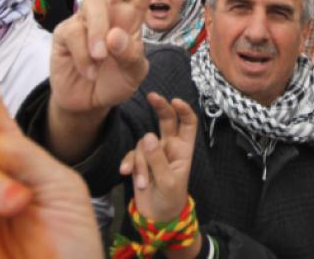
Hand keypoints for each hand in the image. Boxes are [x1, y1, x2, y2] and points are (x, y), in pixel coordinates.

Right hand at [49, 0, 173, 115]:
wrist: (88, 103)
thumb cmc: (114, 81)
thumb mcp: (134, 73)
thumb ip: (131, 56)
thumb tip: (114, 36)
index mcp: (130, 16)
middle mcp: (108, 12)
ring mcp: (84, 20)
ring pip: (93, 4)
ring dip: (98, 32)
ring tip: (101, 58)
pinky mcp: (64, 33)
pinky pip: (75, 34)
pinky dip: (84, 56)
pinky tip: (88, 69)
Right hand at [118, 93, 198, 222]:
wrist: (156, 217)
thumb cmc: (170, 199)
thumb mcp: (167, 181)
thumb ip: (158, 159)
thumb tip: (149, 135)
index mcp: (183, 150)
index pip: (188, 124)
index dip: (184, 110)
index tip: (175, 101)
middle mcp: (169, 147)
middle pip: (166, 121)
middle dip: (160, 107)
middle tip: (152, 96)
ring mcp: (153, 153)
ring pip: (143, 143)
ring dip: (141, 163)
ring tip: (144, 183)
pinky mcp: (139, 161)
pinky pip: (132, 155)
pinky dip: (129, 164)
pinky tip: (125, 173)